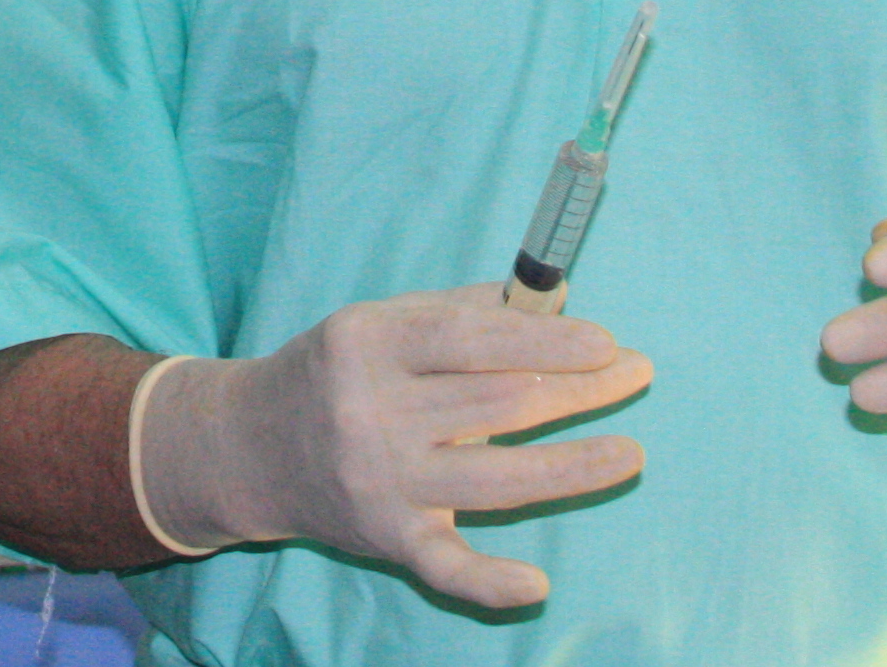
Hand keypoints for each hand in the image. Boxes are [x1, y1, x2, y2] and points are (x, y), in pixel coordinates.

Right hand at [134, 285, 649, 610]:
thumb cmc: (335, 371)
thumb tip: (556, 301)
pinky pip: (442, 568)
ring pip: (493, 479)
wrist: (250, 446)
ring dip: (572, 467)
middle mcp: (370, 411)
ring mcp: (379, 480)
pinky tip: (537, 584)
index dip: (545, 341)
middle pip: (497, 403)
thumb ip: (463, 310)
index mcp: (368, 342)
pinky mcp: (384, 537)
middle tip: (636, 373)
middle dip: (578, 388)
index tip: (605, 340)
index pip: (471, 339)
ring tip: (631, 453)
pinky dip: (489, 582)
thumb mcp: (380, 321)